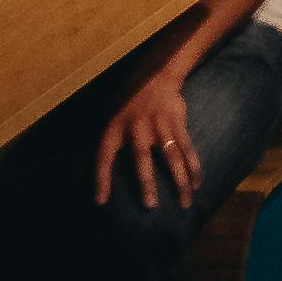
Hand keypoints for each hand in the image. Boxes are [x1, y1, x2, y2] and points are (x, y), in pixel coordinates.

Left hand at [95, 65, 202, 212]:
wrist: (156, 76)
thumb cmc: (129, 101)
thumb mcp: (110, 115)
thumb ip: (106, 141)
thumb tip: (85, 169)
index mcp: (115, 128)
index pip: (104, 156)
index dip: (101, 179)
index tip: (100, 201)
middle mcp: (137, 128)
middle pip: (142, 159)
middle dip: (146, 183)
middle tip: (150, 205)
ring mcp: (160, 126)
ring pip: (172, 158)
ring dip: (180, 181)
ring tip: (185, 202)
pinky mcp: (178, 124)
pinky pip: (187, 149)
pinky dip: (193, 167)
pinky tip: (196, 183)